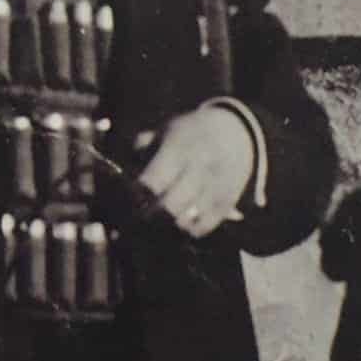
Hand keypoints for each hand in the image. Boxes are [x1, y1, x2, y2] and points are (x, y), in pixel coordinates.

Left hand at [136, 107, 254, 237]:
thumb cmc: (191, 133)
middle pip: (168, 207)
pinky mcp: (227, 202)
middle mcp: (199, 169)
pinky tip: (180, 222)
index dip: (136, 195)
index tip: (130, 198)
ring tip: (160, 221)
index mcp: (178, 149)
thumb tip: (124, 167)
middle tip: (141, 216)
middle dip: (150, 216)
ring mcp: (215, 188)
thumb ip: (142, 147)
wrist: (236, 132)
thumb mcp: (165, 130)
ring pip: (185, 221)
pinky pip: (204, 227)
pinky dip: (188, 230)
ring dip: (168, 226)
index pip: (151, 182)